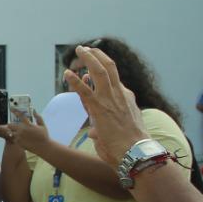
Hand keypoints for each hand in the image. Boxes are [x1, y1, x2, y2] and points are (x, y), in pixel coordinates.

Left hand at [6, 111, 50, 152]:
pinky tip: (21, 139)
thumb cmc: (44, 136)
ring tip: (18, 134)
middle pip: (10, 125)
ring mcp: (19, 136)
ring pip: (10, 132)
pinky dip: (15, 138)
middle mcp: (22, 130)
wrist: (43, 147)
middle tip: (15, 127)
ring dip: (12, 132)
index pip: (20, 115)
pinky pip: (13, 138)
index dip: (15, 111)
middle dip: (12, 125)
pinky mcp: (18, 142)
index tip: (11, 108)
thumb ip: (38, 117)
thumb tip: (34, 110)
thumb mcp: (42, 125)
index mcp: (28, 124)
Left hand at [65, 46, 147, 164]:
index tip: (87, 71)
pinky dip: (75, 81)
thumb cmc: (128, 147)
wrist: (136, 152)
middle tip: (86, 49)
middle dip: (97, 56)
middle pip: (109, 69)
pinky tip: (66, 73)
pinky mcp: (99, 108)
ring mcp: (109, 100)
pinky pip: (84, 91)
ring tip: (79, 50)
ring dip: (88, 59)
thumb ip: (103, 128)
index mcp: (125, 99)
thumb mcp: (116, 132)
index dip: (98, 74)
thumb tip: (94, 132)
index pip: (110, 82)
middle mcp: (119, 95)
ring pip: (99, 72)